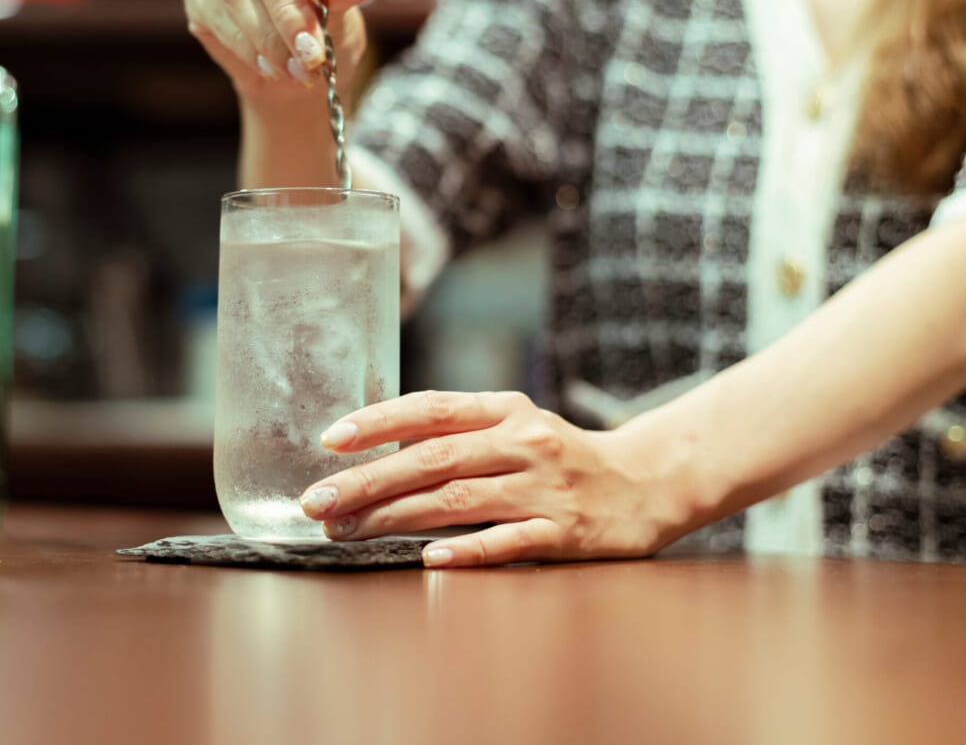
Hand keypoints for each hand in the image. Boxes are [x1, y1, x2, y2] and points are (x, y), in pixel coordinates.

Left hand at [298, 391, 693, 567]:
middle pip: (433, 458)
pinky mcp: (566, 531)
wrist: (647, 482)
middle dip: (368, 481)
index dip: (378, 421)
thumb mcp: (515, 425)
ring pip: (459, 500)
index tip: (330, 440)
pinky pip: (509, 541)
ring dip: (396, 517)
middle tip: (318, 502)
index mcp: (505, 410)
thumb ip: (457, 432)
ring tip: (348, 531)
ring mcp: (545, 487)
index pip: (431, 407)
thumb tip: (375, 449)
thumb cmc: (561, 456)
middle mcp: (523, 442)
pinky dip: (468, 550)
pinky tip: (429, 559)